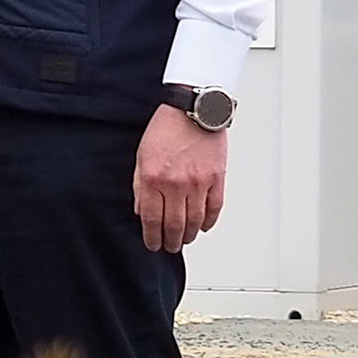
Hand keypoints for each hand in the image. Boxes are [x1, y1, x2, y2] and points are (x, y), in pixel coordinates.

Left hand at [133, 105, 228, 251]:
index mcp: (153, 178)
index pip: (152, 219)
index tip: (152, 244)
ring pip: (196, 221)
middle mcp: (176, 184)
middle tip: (169, 247)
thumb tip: (141, 211)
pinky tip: (203, 227)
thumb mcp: (141, 156)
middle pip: (174, 225)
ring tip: (185, 240)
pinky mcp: (217, 178)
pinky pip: (214, 208)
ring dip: (190, 235)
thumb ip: (140, 186)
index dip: (152, 237)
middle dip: (171, 241)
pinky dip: (209, 222)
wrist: (192, 110)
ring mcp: (199, 182)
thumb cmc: (165, 129)